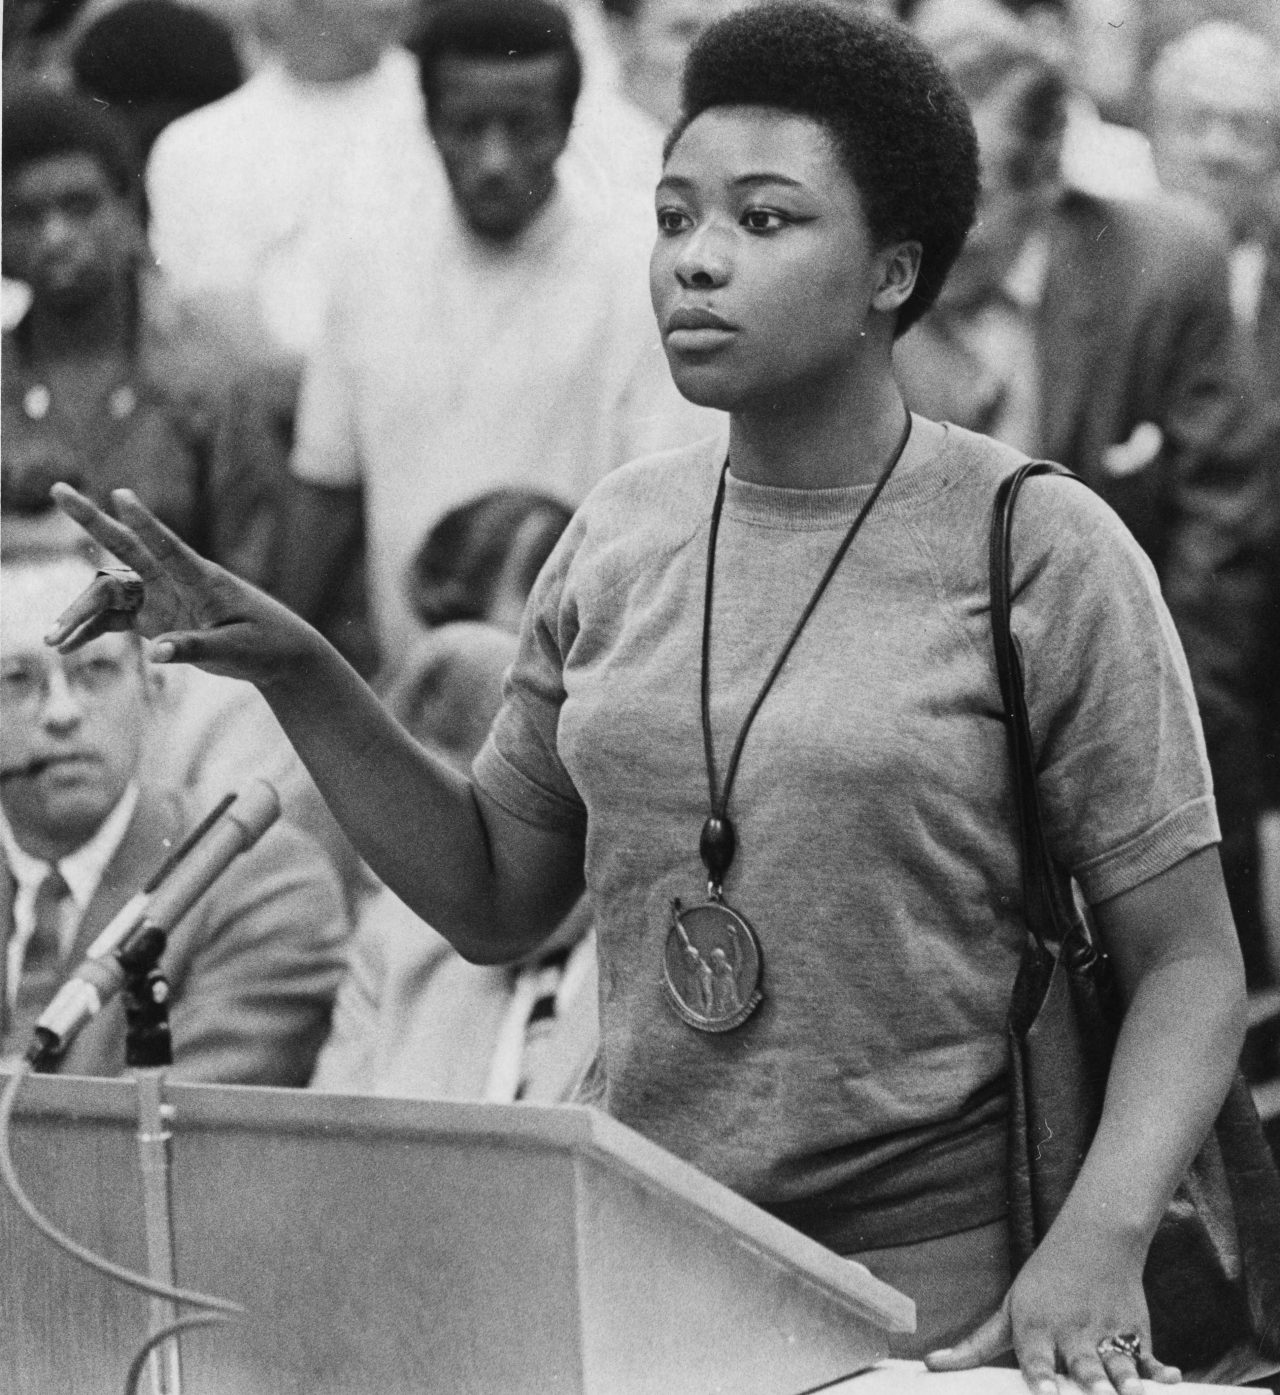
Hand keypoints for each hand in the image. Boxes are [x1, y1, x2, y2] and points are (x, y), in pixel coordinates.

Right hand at [46, 485, 314, 686]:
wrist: (278, 655)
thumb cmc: (265, 645)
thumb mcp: (235, 650)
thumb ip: (196, 647)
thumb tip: (155, 651)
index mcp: (203, 579)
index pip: (169, 547)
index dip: (144, 522)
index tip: (120, 494)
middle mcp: (176, 581)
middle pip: (127, 547)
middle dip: (91, 520)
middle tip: (58, 489)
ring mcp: (163, 597)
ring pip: (111, 592)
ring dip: (80, 612)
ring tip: (52, 640)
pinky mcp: (157, 617)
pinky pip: (114, 619)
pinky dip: (90, 630)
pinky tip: (65, 646)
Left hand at [925, 1233, 1180, 1393]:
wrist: (1092, 1242)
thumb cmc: (1042, 1285)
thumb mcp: (1008, 1309)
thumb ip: (975, 1345)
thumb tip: (931, 1366)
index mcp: (1037, 1326)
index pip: (1036, 1355)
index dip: (1040, 1374)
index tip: (1042, 1390)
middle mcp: (1072, 1332)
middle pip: (1080, 1362)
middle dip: (1087, 1380)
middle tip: (1095, 1393)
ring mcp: (1106, 1333)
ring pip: (1118, 1361)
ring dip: (1125, 1378)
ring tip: (1127, 1392)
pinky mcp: (1135, 1333)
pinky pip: (1150, 1356)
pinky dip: (1162, 1369)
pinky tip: (1172, 1378)